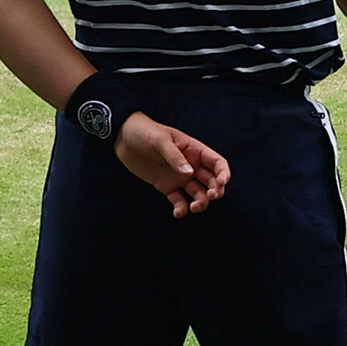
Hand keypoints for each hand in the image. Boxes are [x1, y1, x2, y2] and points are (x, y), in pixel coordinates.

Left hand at [114, 112, 230, 218]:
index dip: (224, 174)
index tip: (221, 184)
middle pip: (212, 182)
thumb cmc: (144, 132)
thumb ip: (175, 156)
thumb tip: (189, 173)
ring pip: (198, 193)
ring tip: (194, 208)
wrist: (122, 138)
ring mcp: (179, 177)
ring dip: (201, 202)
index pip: (217, 163)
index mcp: (195, 151)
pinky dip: (181, 208)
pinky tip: (179, 213)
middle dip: (215, 191)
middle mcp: (191, 165)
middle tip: (210, 197)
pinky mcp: (166, 186)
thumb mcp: (160, 140)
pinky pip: (178, 200)